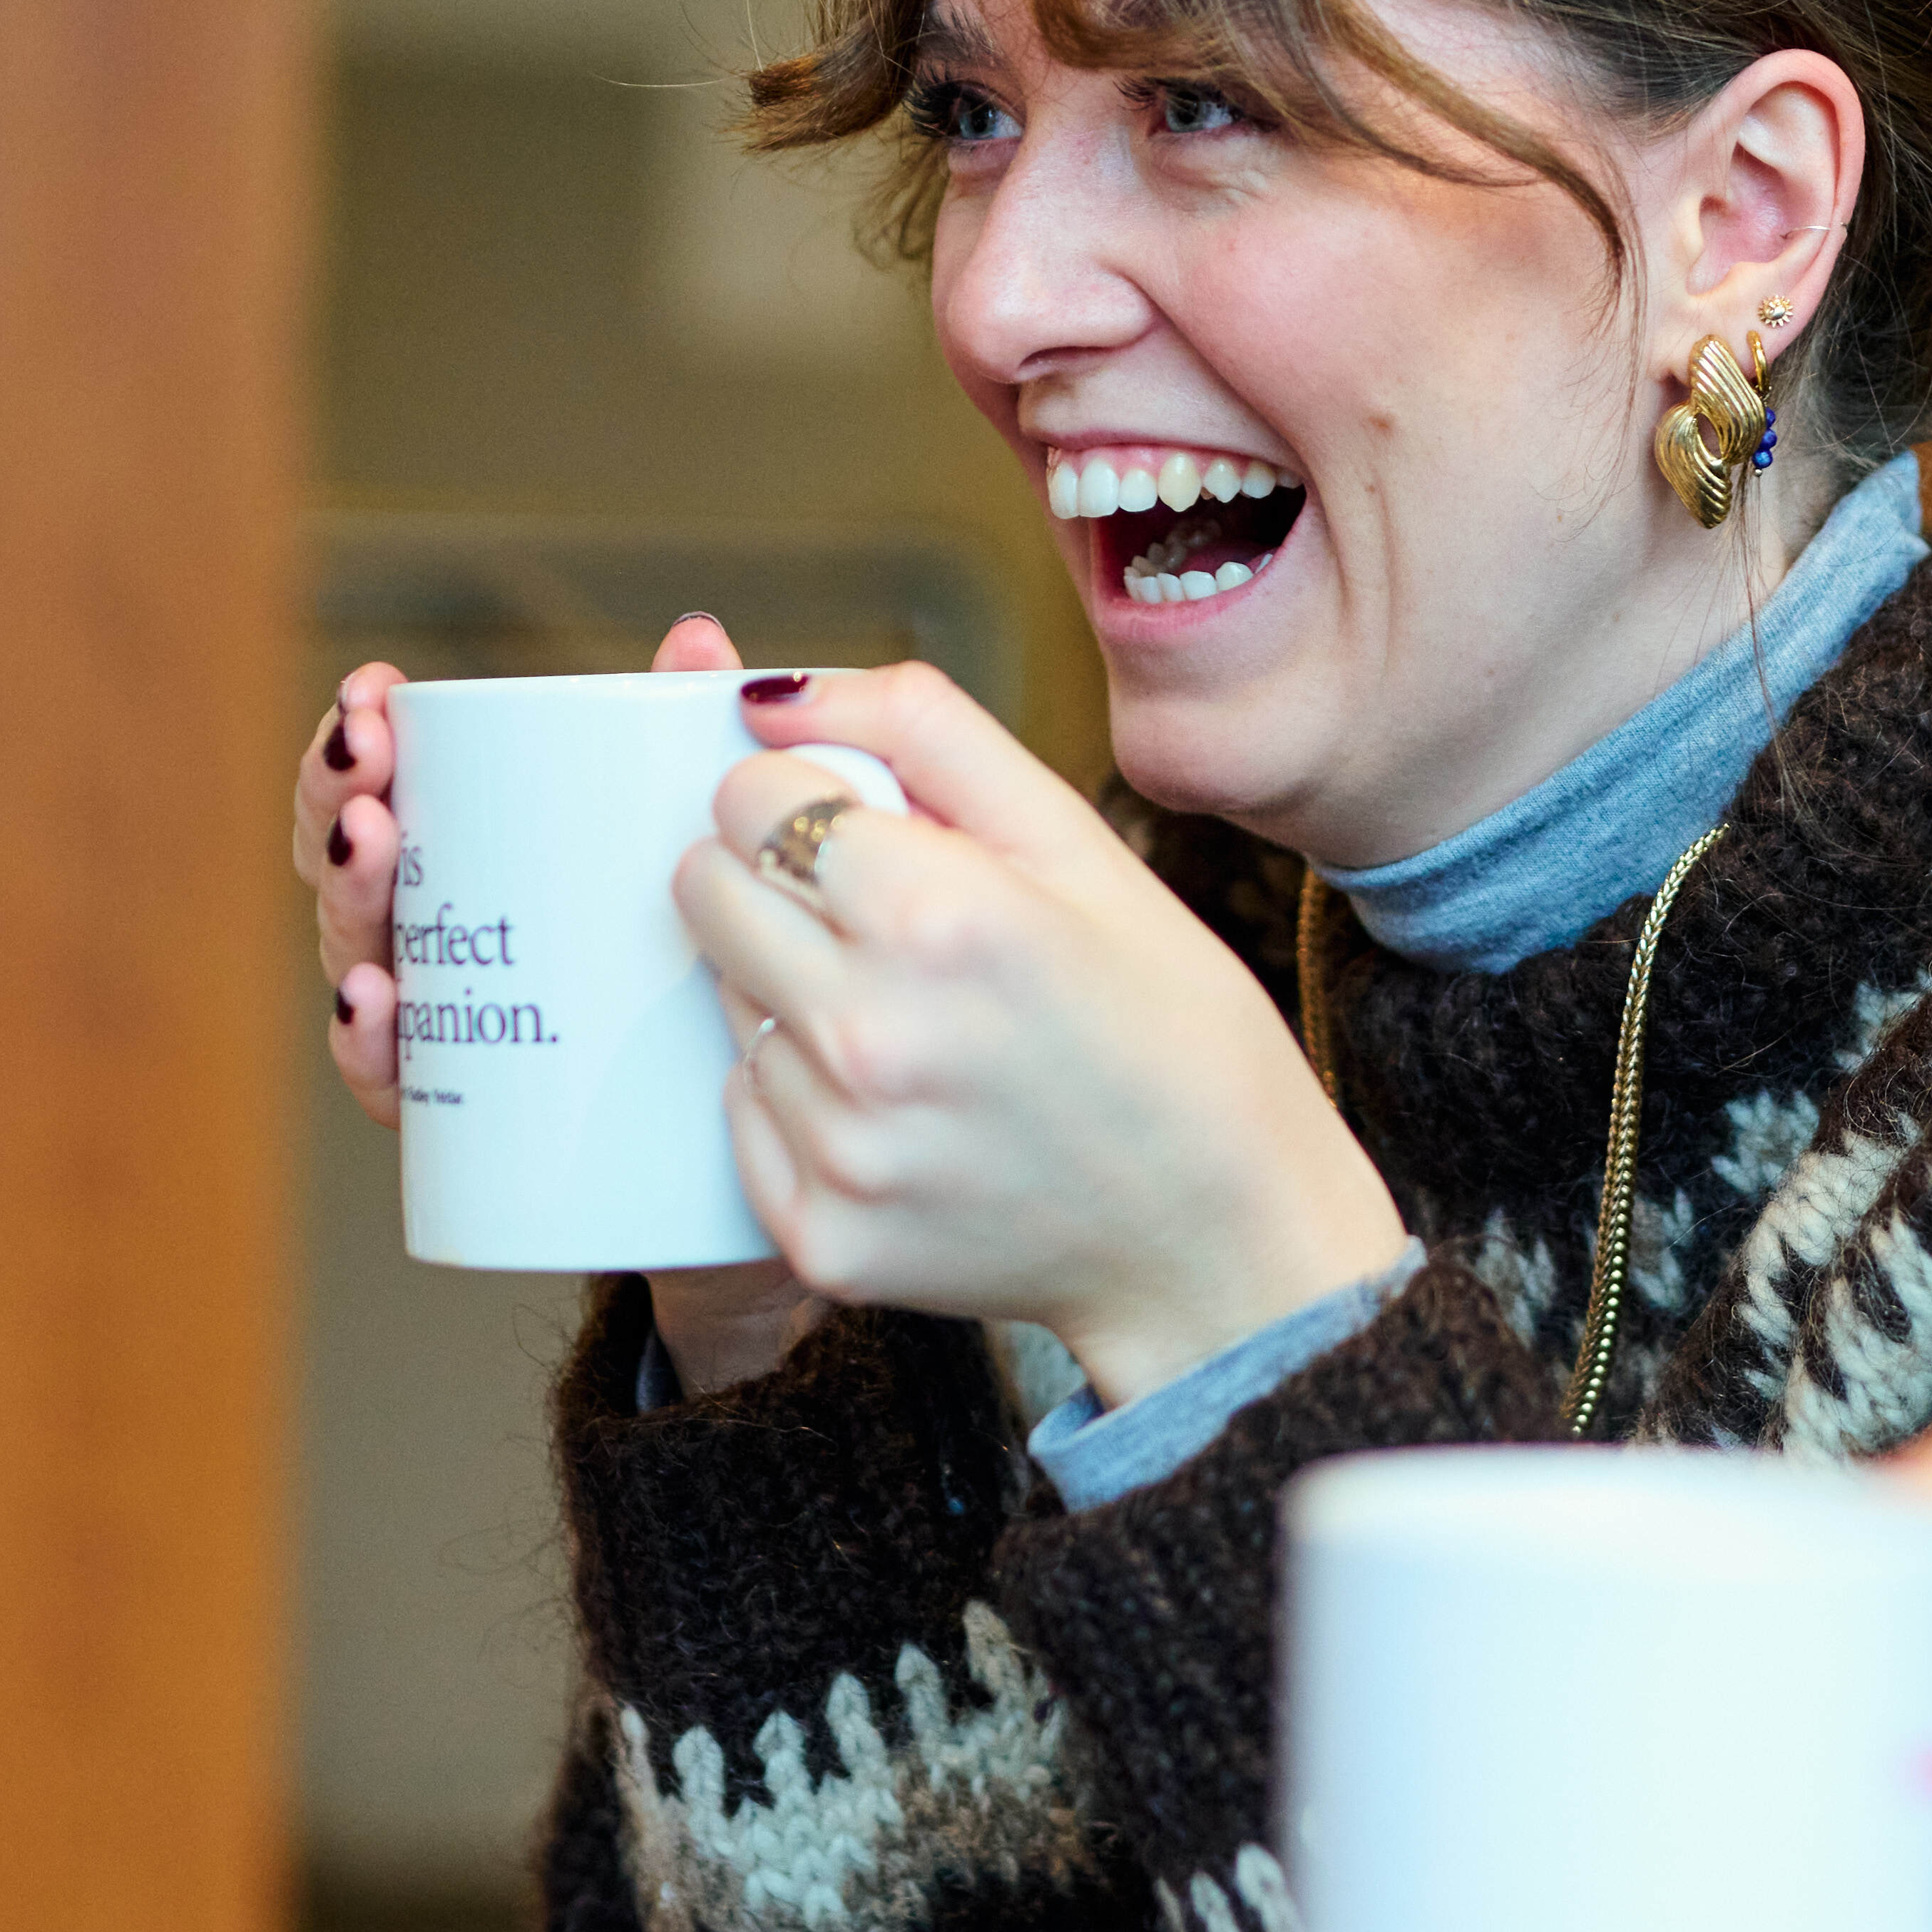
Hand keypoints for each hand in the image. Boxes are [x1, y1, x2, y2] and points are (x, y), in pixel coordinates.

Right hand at [297, 617, 812, 1390]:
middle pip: (350, 868)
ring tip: (373, 843)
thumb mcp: (692, 844)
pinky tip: (377, 996)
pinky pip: (398, 1082)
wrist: (742, 1140)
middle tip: (367, 769)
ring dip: (351, 897)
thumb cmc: (696, 968)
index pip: (380, 793)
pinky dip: (370, 1036)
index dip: (356, 740)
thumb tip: (697, 635)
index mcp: (466, 869)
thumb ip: (682, 737)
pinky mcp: (468, 1121)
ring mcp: (445, 1032)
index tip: (370, 690)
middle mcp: (436, 947)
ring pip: (361, 958)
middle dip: (336, 802)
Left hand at [679, 664, 1407, 1401]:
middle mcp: (871, 1036)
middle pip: (706, 889)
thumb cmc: (1174, 1029)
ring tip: (923, 1032)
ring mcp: (842, 1148)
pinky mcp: (823, 1237)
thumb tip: (771, 694)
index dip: (805, 796)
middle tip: (883, 924)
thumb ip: (927, 730)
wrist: (1225, 1237)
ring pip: (729, 1004)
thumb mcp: (1083, 846)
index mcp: (942, 916)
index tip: (865, 830)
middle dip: (775, 879)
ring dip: (796, 996)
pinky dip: (803, 1103)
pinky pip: (746, 1117)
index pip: (749, 795)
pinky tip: (908, 1112)